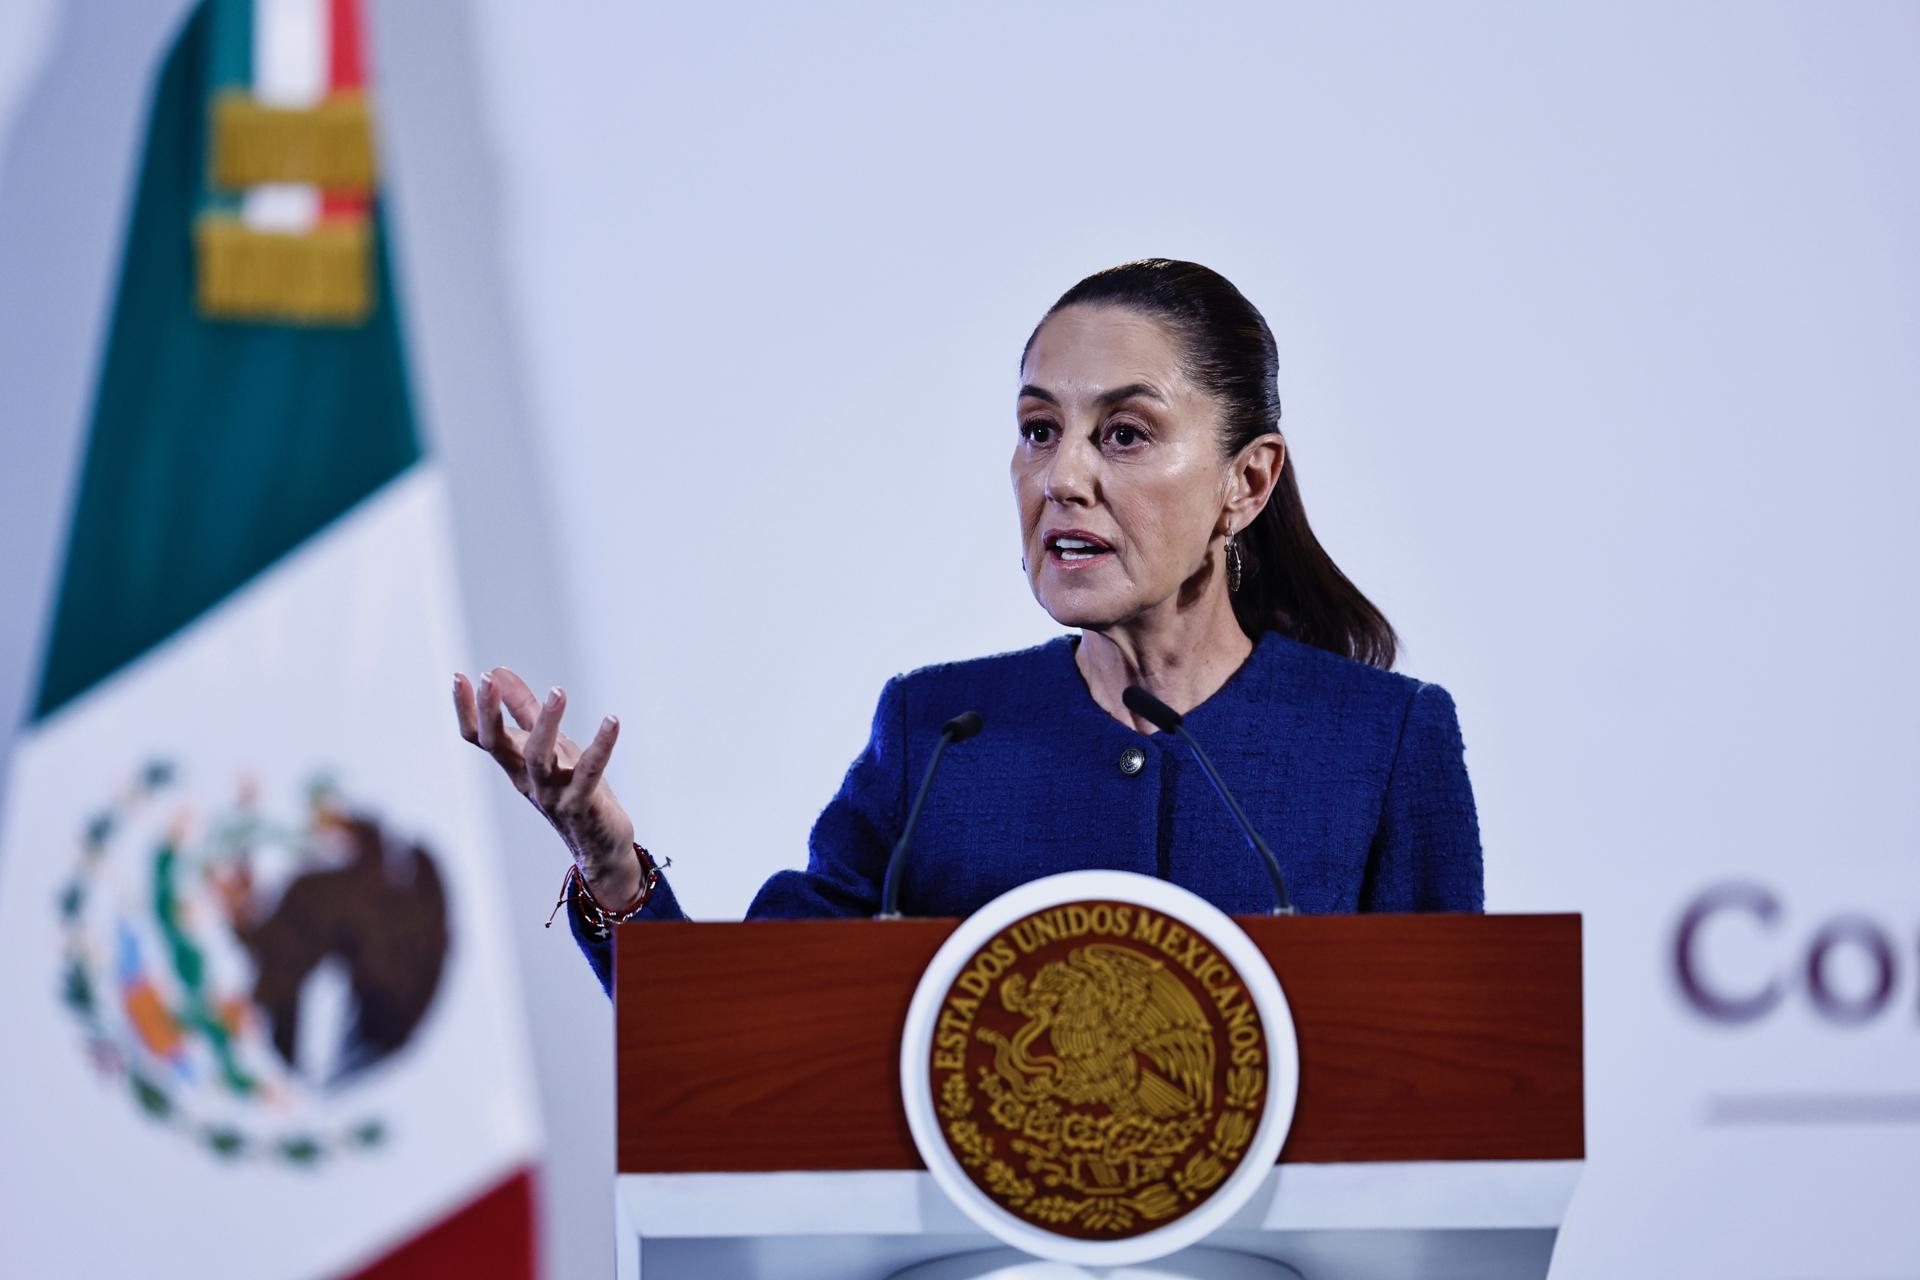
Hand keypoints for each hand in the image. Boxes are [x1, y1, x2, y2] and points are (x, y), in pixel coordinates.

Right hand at [452, 666, 641, 904]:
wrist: (600, 845)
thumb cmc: (570, 788)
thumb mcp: (548, 744)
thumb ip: (523, 709)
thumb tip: (497, 672)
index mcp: (515, 764)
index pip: (480, 738)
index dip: (466, 710)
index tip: (458, 676)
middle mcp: (527, 779)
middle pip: (500, 747)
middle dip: (490, 714)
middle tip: (487, 681)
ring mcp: (551, 794)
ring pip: (539, 758)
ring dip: (546, 723)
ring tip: (557, 692)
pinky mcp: (581, 805)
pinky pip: (589, 773)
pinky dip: (602, 747)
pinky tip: (612, 720)